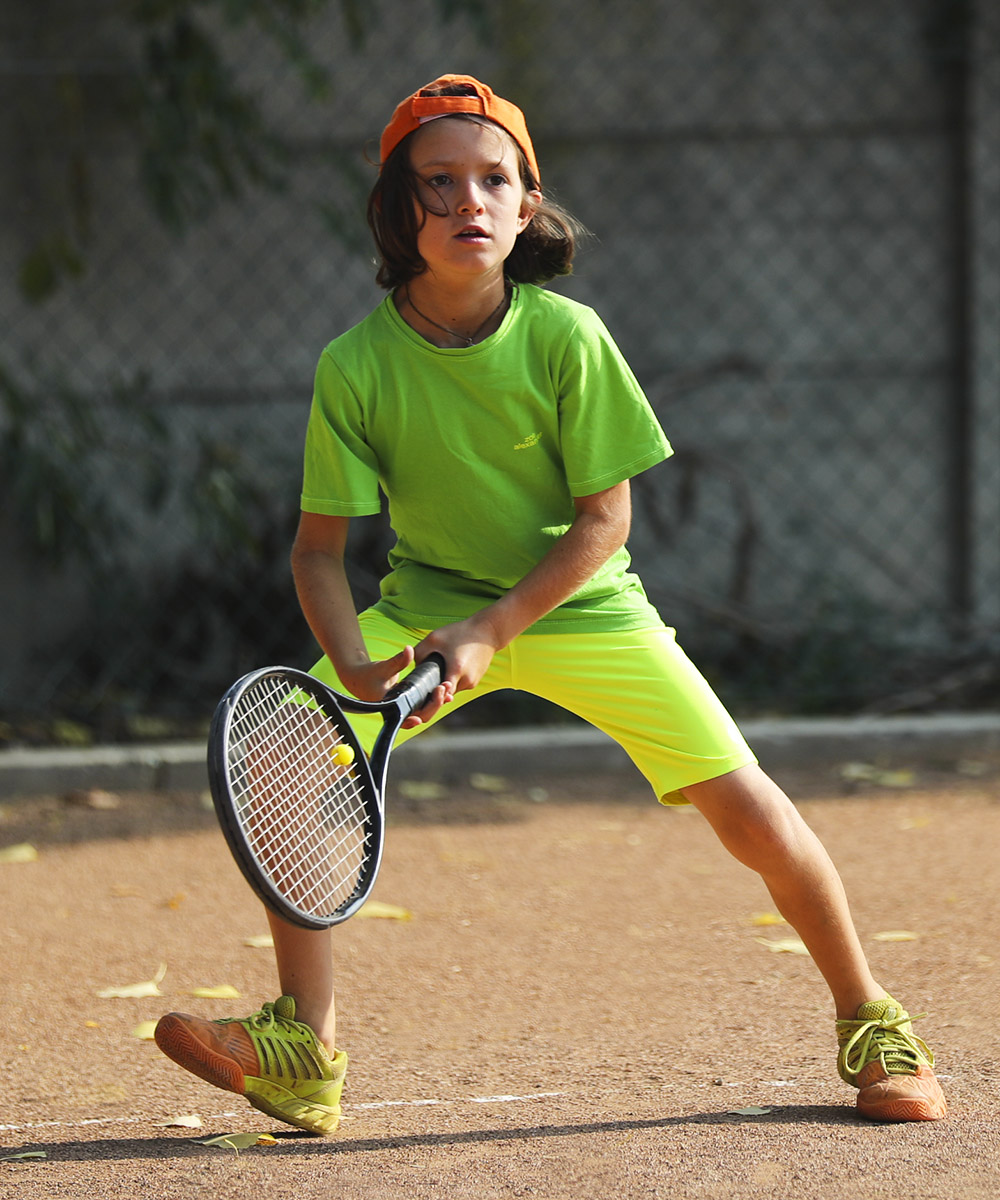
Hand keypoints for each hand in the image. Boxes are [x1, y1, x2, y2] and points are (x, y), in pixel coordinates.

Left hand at [404, 613, 501, 727]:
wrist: (488, 631)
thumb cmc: (461, 632)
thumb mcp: (434, 638)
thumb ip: (419, 653)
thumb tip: (411, 668)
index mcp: (456, 670)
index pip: (440, 696)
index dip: (429, 698)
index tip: (419, 694)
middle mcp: (466, 680)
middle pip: (444, 696)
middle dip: (433, 692)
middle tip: (421, 685)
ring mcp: (472, 682)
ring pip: (451, 692)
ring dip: (442, 686)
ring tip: (435, 674)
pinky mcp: (475, 681)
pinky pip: (458, 686)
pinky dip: (451, 681)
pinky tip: (447, 669)